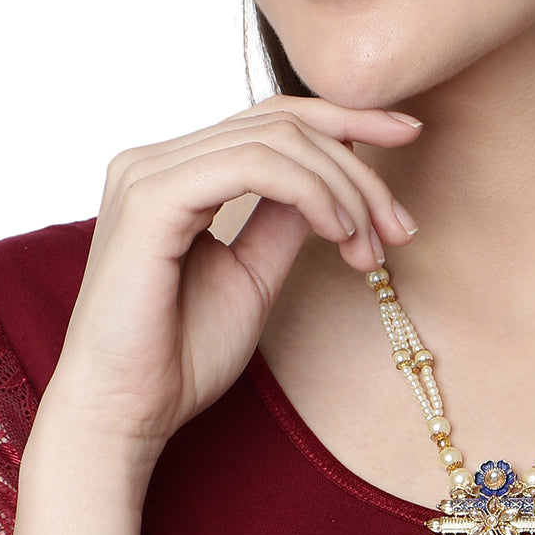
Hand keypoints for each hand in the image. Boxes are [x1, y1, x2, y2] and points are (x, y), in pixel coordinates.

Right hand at [41, 96, 421, 463]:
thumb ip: (287, 218)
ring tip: (369, 246)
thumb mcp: (255, 274)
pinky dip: (310, 191)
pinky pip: (252, 165)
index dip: (346, 118)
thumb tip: (339, 178)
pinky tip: (339, 232)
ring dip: (343, 187)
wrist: (125, 415)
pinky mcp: (151, 197)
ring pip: (277, 138)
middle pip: (284, 123)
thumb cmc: (179, 356)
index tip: (408, 134)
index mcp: (176, 172)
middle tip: (400, 228)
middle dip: (359, 168)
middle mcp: (156, 160)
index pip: (271, 118)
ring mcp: (148, 172)